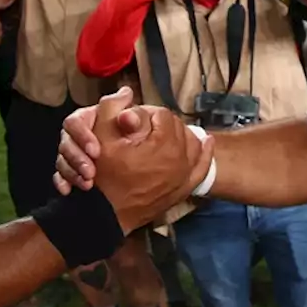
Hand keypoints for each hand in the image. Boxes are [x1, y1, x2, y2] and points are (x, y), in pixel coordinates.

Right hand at [54, 88, 213, 231]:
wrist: (103, 216)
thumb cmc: (101, 176)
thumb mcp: (100, 136)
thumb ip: (112, 107)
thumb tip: (127, 90)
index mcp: (163, 144)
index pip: (163, 115)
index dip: (145, 113)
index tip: (131, 120)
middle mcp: (180, 160)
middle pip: (179, 128)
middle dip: (162, 123)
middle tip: (144, 128)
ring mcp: (183, 178)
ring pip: (192, 145)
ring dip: (182, 135)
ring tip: (168, 132)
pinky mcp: (182, 191)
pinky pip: (201, 168)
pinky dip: (204, 154)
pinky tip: (206, 144)